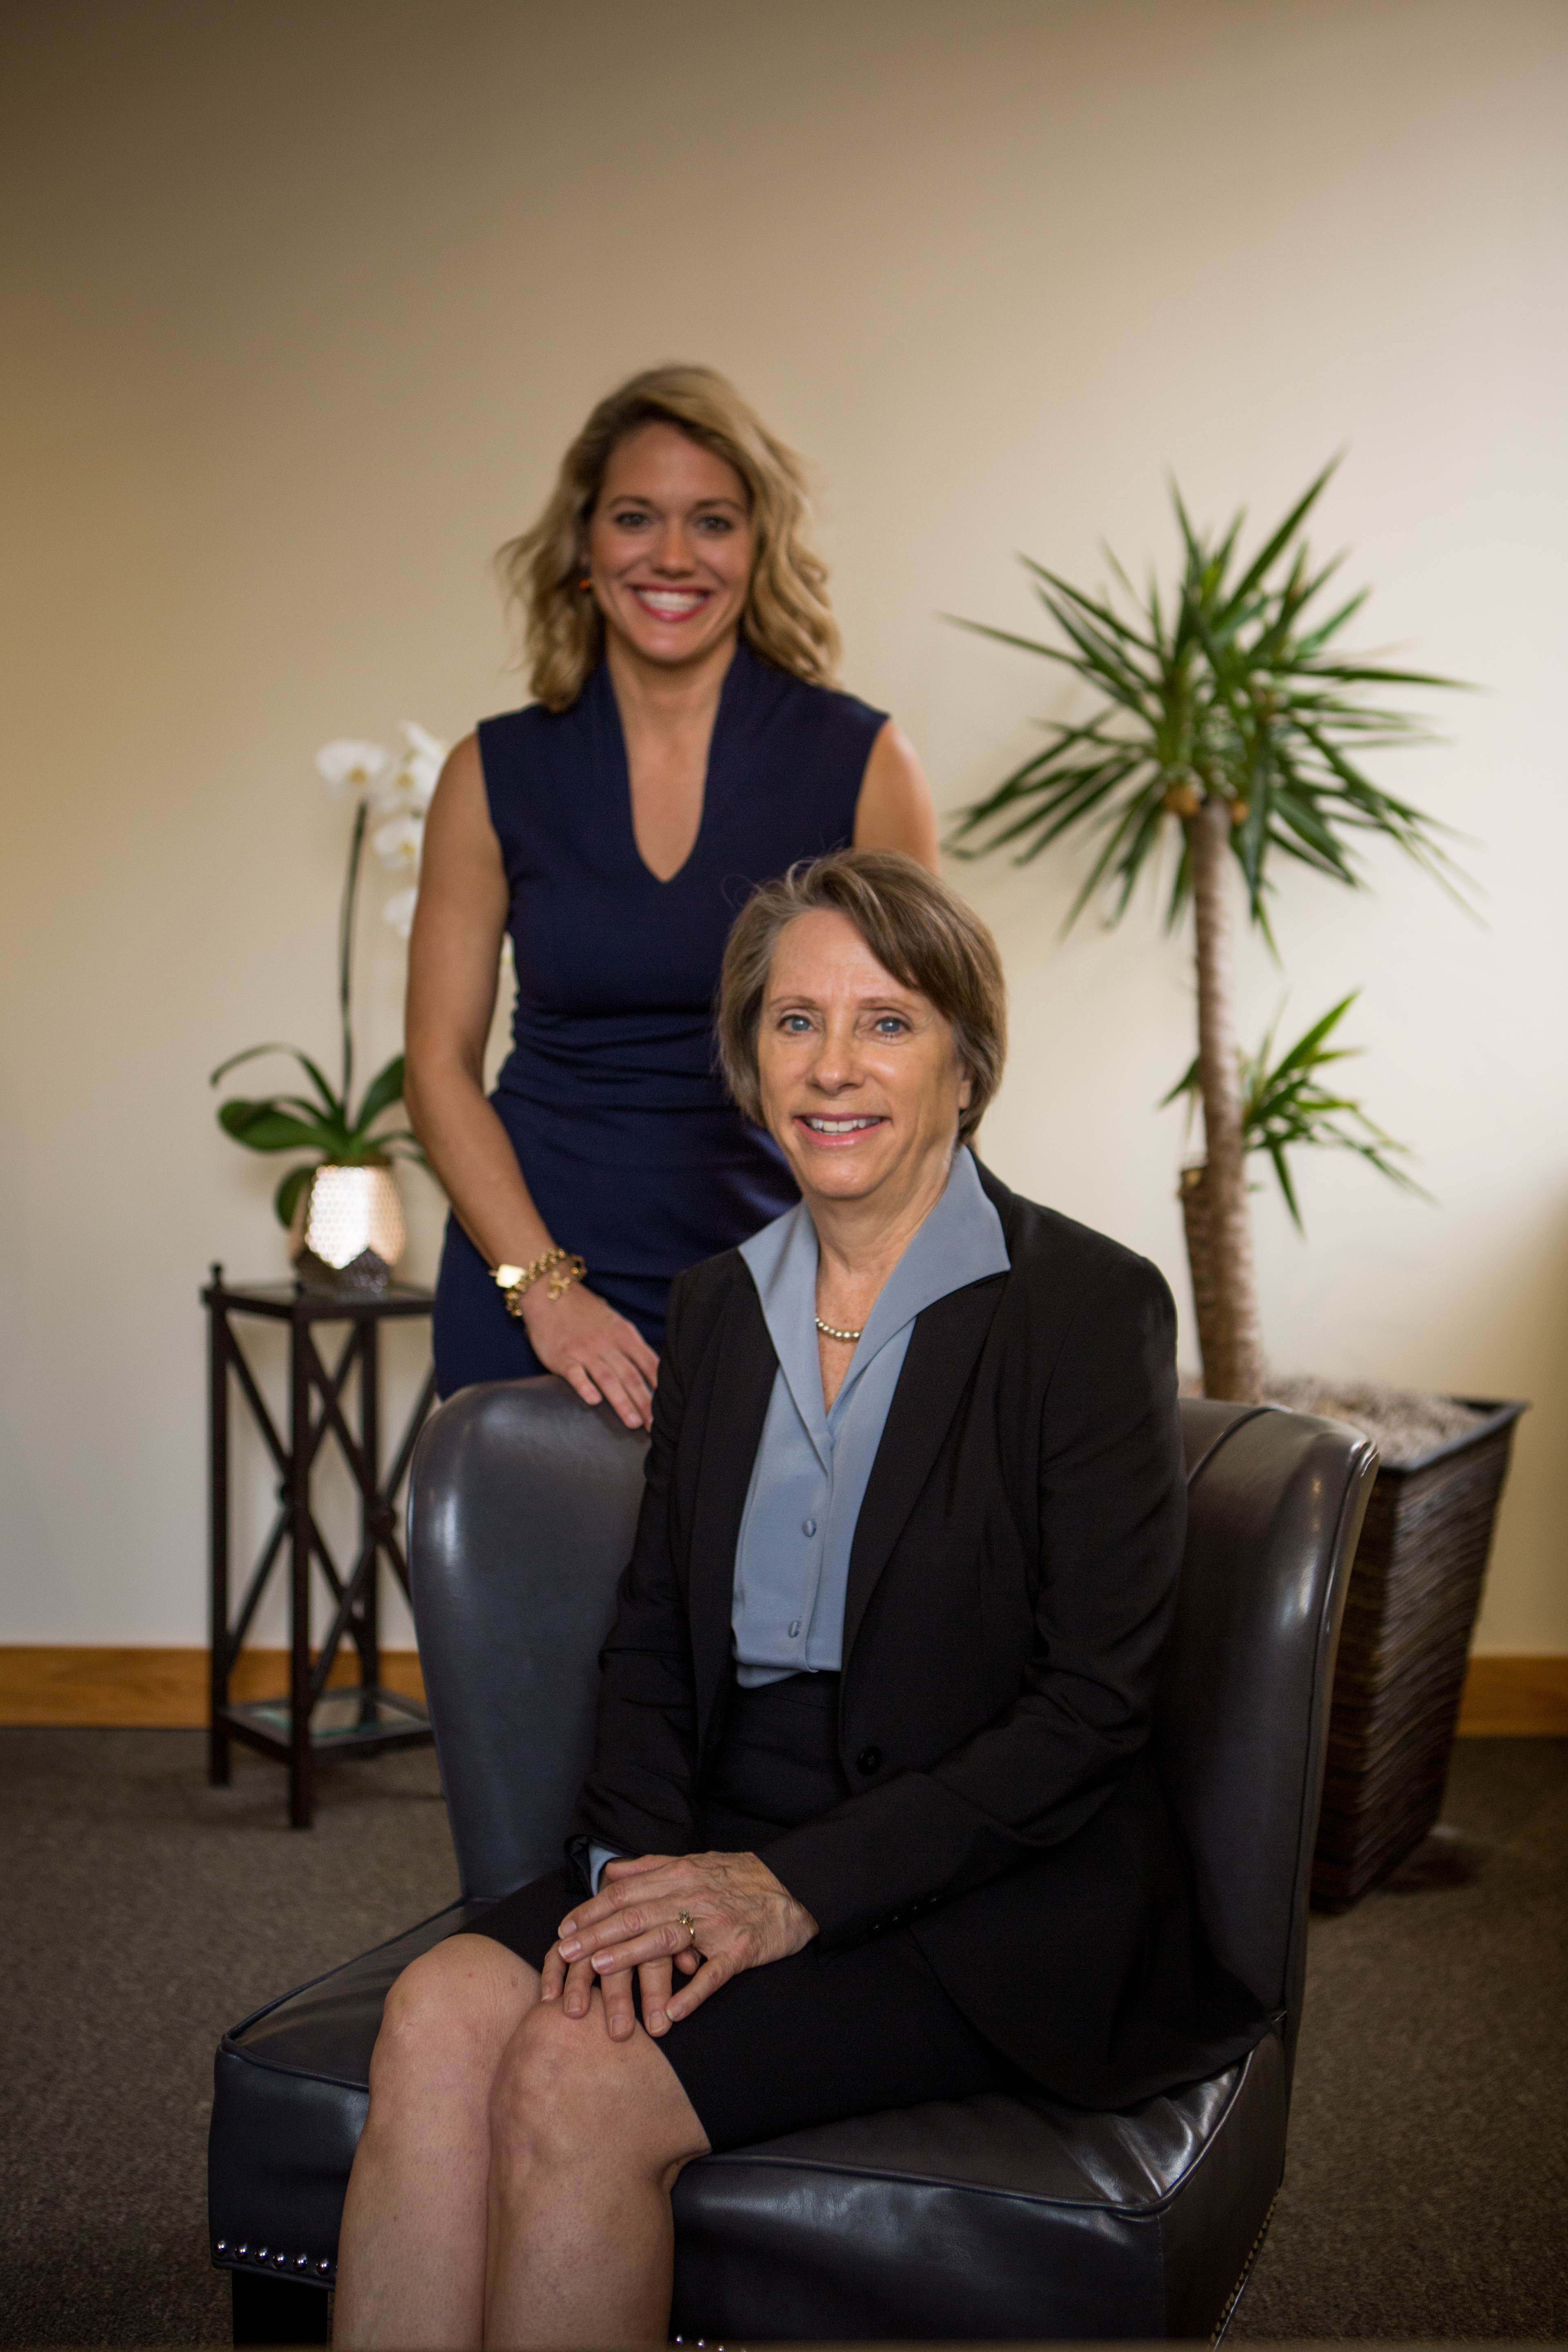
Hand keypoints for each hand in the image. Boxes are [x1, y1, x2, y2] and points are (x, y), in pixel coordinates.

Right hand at [520, 1279, 658, 1430]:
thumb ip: (632, 1347)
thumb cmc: (587, 1313)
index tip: (669, 1409)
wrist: (551, 1293)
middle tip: (655, 1427)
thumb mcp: (616, 1324)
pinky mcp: (563, 1356)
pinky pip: (575, 1373)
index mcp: (625, 1335)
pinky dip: (585, 1386)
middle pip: (631, 1376)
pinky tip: (594, 1401)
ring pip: (608, 1379)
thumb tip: (654, 1374)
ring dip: (622, 1402)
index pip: (648, 1364)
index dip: (660, 1388)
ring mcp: (585, 1350)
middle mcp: (608, 1344)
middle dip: (645, 1403)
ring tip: (632, 1422)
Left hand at [548, 1851, 817, 2029]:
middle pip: (637, 1914)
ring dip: (630, 1955)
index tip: (564, 1930)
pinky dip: (692, 1993)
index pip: (625, 1893)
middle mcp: (694, 1896)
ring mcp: (717, 1923)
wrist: (794, 1888)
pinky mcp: (741, 1949)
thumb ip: (651, 1868)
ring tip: (599, 1969)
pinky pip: (714, 1974)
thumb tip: (612, 1873)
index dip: (592, 1911)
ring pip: (666, 1938)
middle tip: (565, 1953)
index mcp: (680, 1875)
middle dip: (596, 1933)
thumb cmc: (740, 1879)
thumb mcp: (694, 1863)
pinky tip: (672, 2012)